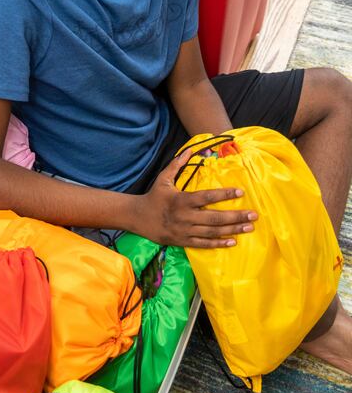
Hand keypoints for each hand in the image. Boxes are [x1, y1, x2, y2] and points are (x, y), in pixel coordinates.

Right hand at [128, 148, 257, 248]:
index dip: (224, 194)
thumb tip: (191, 148)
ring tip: (248, 227)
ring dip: (232, 230)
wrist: (138, 218)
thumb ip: (177, 164)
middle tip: (254, 215)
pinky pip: (204, 243)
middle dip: (236, 216)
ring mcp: (185, 230)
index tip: (240, 192)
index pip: (207, 197)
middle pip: (215, 218)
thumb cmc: (153, 196)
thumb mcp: (163, 178)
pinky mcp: (183, 241)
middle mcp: (185, 216)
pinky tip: (232, 241)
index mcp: (182, 200)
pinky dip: (218, 243)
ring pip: (212, 232)